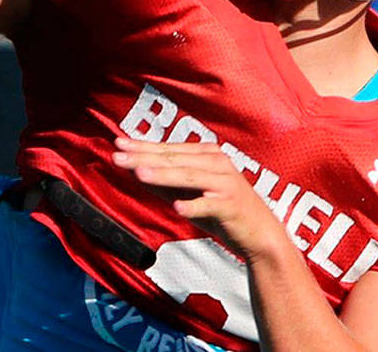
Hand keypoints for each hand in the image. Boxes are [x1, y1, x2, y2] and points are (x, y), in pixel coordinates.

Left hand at [113, 136, 285, 260]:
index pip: (168, 149)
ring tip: (140, 174)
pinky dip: (194, 206)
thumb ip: (166, 183)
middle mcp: (217, 163)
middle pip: (174, 159)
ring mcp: (224, 183)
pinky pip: (209, 205)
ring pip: (188, 177)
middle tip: (118, 156)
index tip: (118, 143)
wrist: (259, 234)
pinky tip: (178, 207)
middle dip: (143, 157)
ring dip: (163, 175)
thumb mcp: (191, 193)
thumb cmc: (222, 211)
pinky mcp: (231, 205)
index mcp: (207, 155)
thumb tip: (135, 171)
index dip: (142, 146)